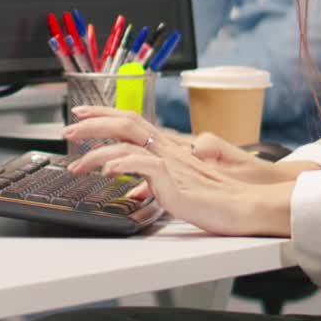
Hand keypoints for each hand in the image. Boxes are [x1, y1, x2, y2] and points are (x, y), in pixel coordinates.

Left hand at [62, 106, 293, 234]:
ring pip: (130, 142)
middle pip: (128, 123)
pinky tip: (107, 171)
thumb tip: (137, 187)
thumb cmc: (228, 196)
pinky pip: (146, 165)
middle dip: (94, 123)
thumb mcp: (186, 186)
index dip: (106, 114)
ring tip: (77, 163)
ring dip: (98, 150)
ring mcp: (174, 165)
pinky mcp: (177, 183)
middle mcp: (171, 151)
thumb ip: (160, 182)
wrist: (251, 206)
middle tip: (69, 130)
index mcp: (172, 149)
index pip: (134, 122)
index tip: (82, 114)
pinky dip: (123, 164)